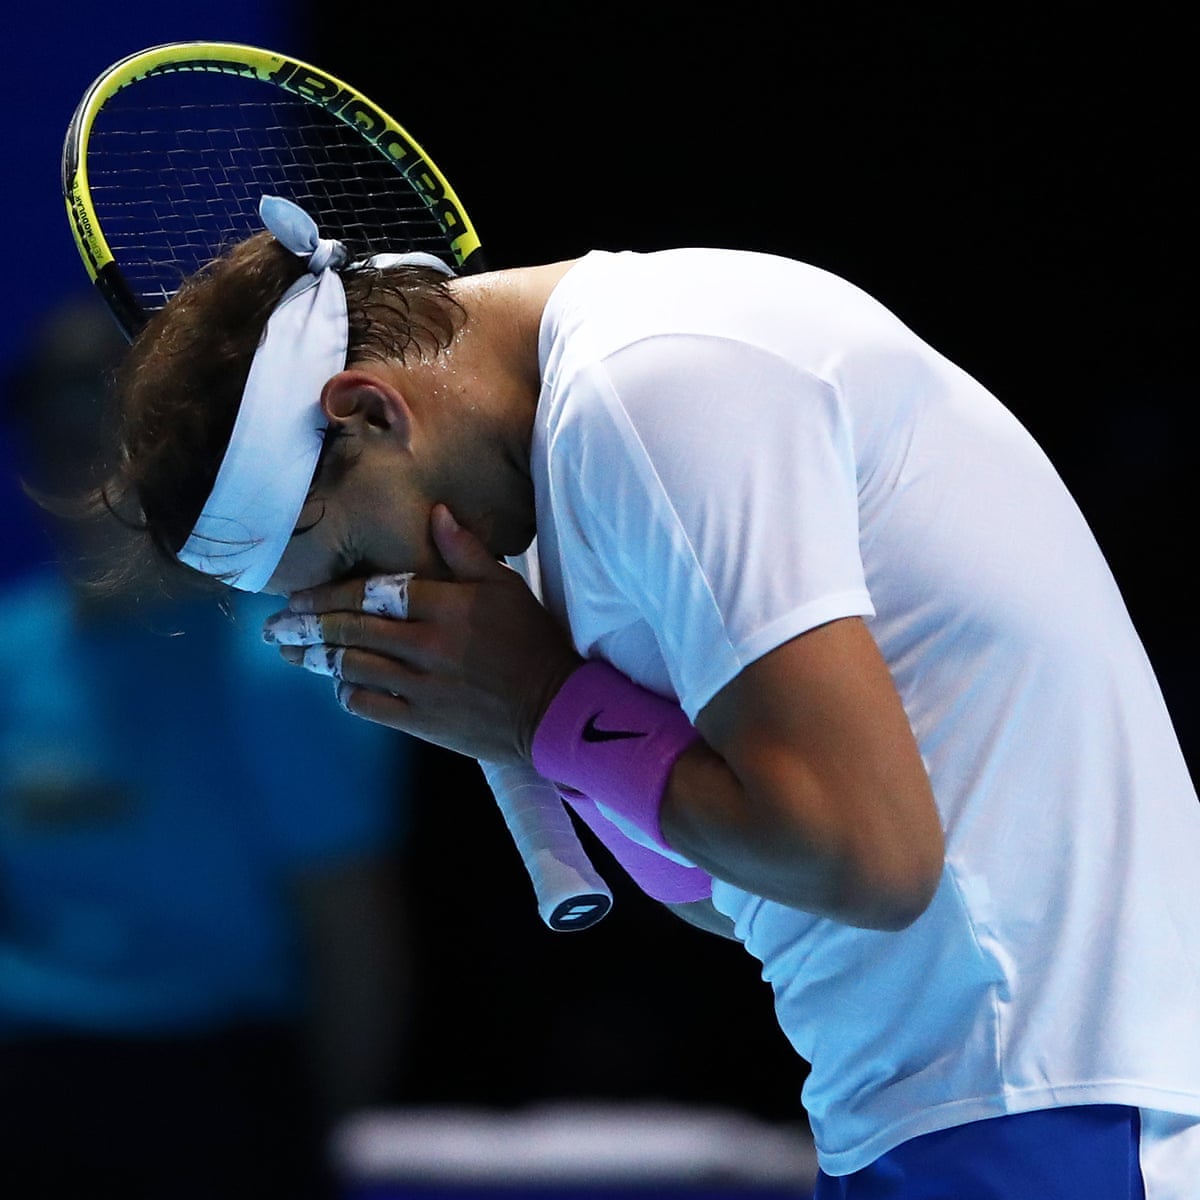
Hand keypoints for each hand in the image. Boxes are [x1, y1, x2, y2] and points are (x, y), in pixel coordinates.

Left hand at [262, 505, 581, 763]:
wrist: (554, 709)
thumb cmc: (532, 643)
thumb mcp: (506, 587)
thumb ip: (466, 551)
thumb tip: (436, 512)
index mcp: (446, 605)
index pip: (373, 593)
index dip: (330, 594)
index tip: (299, 596)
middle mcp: (427, 643)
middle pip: (351, 628)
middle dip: (305, 625)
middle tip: (275, 625)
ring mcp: (422, 685)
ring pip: (352, 665)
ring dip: (314, 658)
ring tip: (289, 652)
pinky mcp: (422, 721)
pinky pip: (369, 704)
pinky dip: (347, 691)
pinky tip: (336, 683)